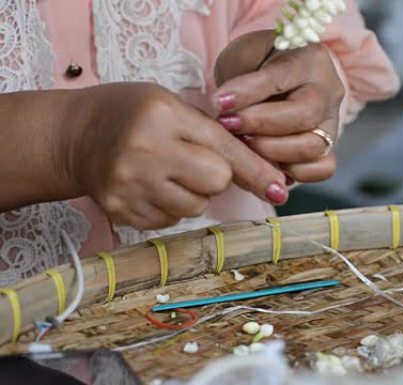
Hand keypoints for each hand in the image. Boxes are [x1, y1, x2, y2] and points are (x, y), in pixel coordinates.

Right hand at [62, 83, 287, 229]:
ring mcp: (130, 185)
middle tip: (194, 162)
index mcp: (163, 115)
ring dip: (193, 194)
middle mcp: (145, 151)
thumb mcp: (172, 106)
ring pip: (196, 207)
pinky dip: (170, 206)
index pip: (223, 148)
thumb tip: (266, 174)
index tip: (279, 188)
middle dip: (216, 176)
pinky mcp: (121, 210)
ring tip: (168, 172)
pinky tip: (151, 186)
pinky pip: (171, 221)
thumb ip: (215, 135)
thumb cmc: (132, 114)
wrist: (74, 135)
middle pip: (216, 182)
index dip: (256, 170)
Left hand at [213, 30, 343, 183]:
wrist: (270, 82)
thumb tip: (227, 108)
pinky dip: (296, 172)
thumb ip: (238, 76)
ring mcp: (332, 123)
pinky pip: (323, 168)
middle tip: (228, 125)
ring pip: (314, 146)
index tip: (220, 103)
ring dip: (273, 151)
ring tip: (244, 144)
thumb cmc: (255, 66)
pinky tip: (269, 165)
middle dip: (261, 125)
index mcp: (310, 58)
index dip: (249, 92)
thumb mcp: (243, 56)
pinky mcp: (329, 149)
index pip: (282, 75)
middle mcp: (328, 91)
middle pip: (305, 114)